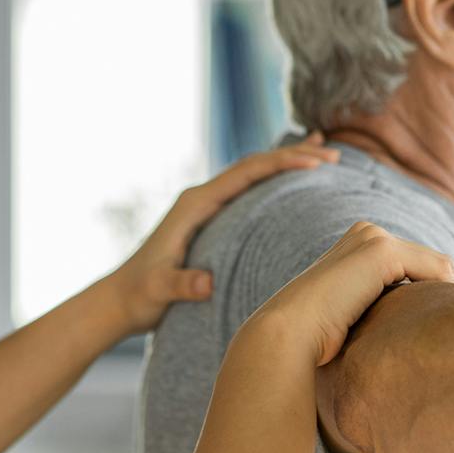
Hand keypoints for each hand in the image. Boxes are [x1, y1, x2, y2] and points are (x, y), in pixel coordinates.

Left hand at [103, 135, 339, 337]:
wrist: (119, 300)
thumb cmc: (138, 296)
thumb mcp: (158, 291)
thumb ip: (181, 285)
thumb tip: (207, 284)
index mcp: (195, 205)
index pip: (246, 174)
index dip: (283, 164)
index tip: (317, 162)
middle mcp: (201, 199)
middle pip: (255, 166)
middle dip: (294, 157)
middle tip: (334, 155)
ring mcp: (206, 208)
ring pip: (254, 175)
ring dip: (287, 163)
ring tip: (324, 152)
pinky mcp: (210, 221)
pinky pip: (249, 192)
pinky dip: (274, 181)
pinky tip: (293, 181)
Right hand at [244, 222, 453, 365]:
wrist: (289, 335)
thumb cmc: (313, 338)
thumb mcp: (349, 315)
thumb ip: (372, 308)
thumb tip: (404, 328)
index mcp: (355, 245)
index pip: (411, 264)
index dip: (434, 292)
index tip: (449, 324)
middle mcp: (364, 233)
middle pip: (427, 262)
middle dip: (447, 291)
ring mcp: (372, 239)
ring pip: (435, 266)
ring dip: (453, 294)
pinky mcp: (381, 253)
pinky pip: (435, 270)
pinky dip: (451, 292)